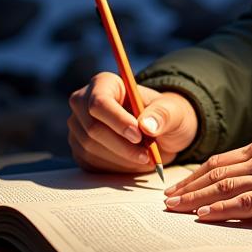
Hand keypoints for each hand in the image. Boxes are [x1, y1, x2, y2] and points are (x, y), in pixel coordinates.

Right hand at [68, 72, 198, 173]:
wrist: (159, 133)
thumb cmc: (165, 116)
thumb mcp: (173, 111)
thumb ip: (163, 115)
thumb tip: (147, 125)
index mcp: (104, 83)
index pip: (99, 102)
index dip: (117, 121)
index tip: (139, 136)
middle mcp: (84, 103)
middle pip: (93, 128)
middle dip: (122, 146)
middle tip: (147, 156)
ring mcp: (78, 127)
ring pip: (92, 149)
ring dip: (122, 159)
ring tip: (146, 158)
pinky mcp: (79, 149)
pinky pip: (92, 163)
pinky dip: (116, 168)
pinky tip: (133, 163)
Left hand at [163, 138, 251, 226]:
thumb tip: (236, 186)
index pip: (219, 162)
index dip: (195, 175)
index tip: (178, 187)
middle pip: (215, 173)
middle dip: (188, 187)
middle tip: (168, 200)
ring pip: (223, 187)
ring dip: (195, 199)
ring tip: (176, 209)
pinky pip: (242, 203)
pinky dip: (219, 209)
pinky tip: (202, 216)